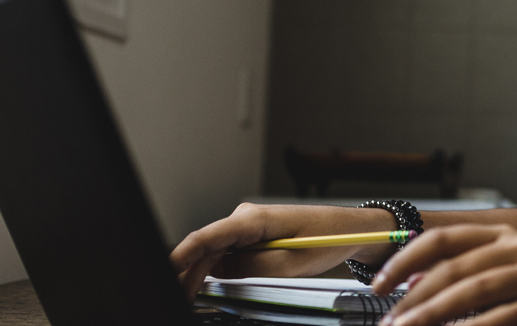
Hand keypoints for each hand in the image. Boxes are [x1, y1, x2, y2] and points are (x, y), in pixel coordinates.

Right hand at [170, 203, 397, 299]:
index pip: (207, 237)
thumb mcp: (289, 263)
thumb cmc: (327, 240)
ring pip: (214, 251)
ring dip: (200, 274)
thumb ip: (249, 267)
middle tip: (178, 300)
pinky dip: (215, 269)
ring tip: (186, 297)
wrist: (351, 229)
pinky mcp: (255, 234)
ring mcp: (249, 225)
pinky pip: (228, 252)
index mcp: (254, 218)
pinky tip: (203, 286)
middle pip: (206, 247)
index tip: (164, 273)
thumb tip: (217, 270)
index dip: (181, 257)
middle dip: (187, 274)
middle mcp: (246, 217)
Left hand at [372, 224, 516, 325]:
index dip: (405, 259)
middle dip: (413, 297)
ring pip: (474, 290)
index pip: (443, 238)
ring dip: (433, 313)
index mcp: (501, 234)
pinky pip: (502, 316)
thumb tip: (410, 285)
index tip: (377, 284)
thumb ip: (459, 278)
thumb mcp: (498, 281)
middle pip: (454, 267)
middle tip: (388, 321)